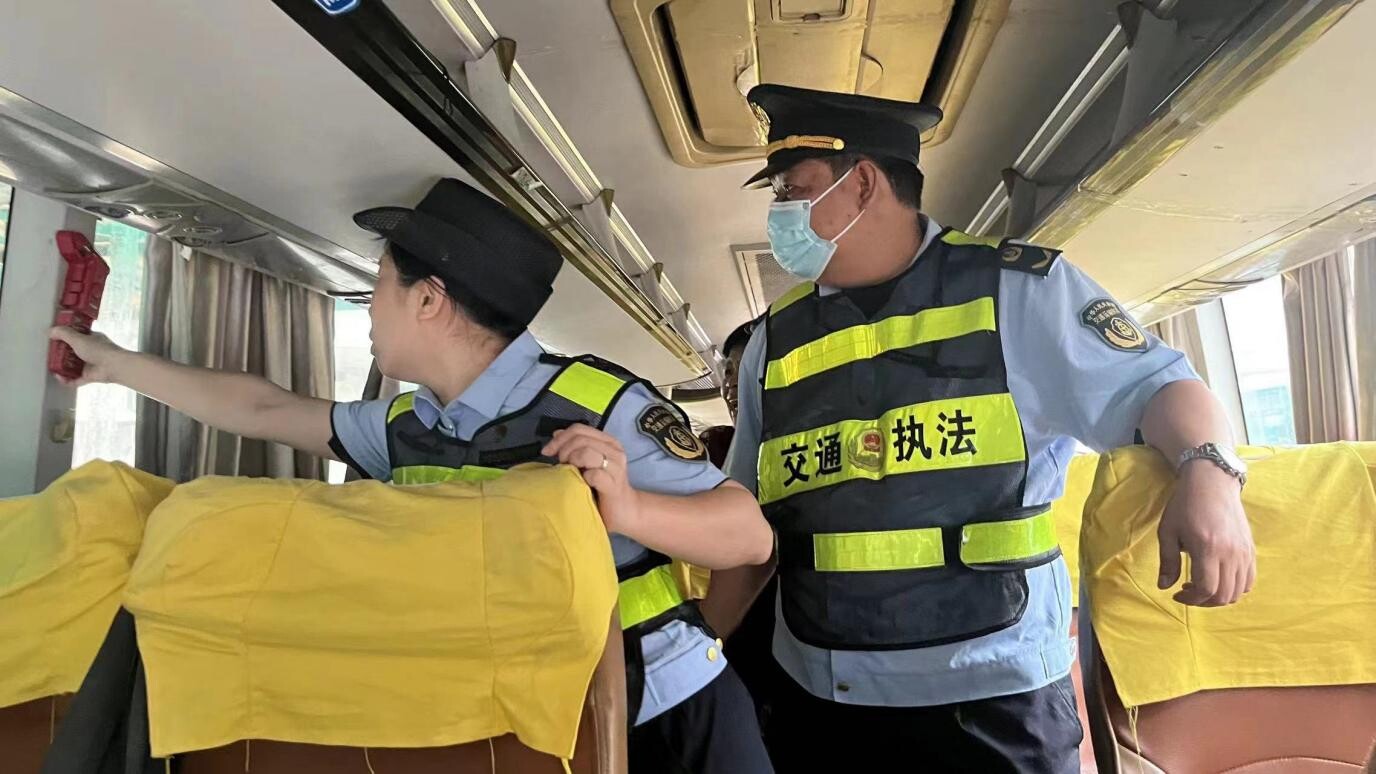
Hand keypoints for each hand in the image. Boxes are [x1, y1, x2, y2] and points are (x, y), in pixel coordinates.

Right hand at [48, 326, 127, 385]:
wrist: (114, 366)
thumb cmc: (100, 350)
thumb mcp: (78, 338)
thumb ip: (64, 333)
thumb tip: (51, 331)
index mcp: (91, 339)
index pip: (76, 336)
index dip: (65, 337)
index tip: (54, 339)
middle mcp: (91, 351)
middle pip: (73, 352)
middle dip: (61, 354)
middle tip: (51, 355)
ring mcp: (91, 364)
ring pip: (74, 366)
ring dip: (63, 367)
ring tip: (53, 367)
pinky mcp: (90, 376)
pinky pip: (76, 379)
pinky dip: (68, 380)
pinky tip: (60, 378)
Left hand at [542, 424, 643, 536]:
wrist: (625, 511)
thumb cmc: (603, 488)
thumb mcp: (587, 463)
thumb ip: (575, 447)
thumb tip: (557, 434)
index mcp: (608, 442)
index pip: (579, 429)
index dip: (560, 438)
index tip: (547, 452)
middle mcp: (615, 450)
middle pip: (580, 439)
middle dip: (564, 451)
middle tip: (561, 466)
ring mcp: (616, 467)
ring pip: (586, 452)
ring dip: (572, 462)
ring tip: (571, 473)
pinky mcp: (614, 484)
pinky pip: (593, 474)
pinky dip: (583, 478)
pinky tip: (583, 484)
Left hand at [1157, 461, 1255, 605]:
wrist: (1212, 482)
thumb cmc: (1185, 505)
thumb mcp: (1168, 531)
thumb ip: (1167, 561)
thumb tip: (1164, 587)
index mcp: (1208, 548)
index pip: (1207, 589)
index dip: (1191, 599)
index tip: (1177, 594)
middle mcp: (1231, 553)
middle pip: (1224, 595)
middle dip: (1204, 601)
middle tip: (1188, 592)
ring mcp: (1244, 552)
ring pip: (1239, 591)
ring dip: (1220, 597)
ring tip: (1202, 586)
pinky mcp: (1251, 549)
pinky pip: (1249, 579)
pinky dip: (1235, 587)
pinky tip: (1219, 579)